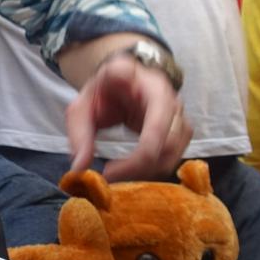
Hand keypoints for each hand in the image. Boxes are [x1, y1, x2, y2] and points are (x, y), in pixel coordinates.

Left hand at [65, 56, 189, 180]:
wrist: (117, 81)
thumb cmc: (102, 89)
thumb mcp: (82, 106)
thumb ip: (79, 133)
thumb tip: (80, 167)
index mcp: (150, 87)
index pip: (156, 129)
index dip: (136, 157)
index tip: (108, 171)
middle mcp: (172, 101)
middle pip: (169, 146)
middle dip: (139, 168)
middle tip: (110, 178)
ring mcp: (179, 116)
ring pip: (174, 154)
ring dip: (147, 172)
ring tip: (118, 175)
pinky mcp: (179, 131)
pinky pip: (173, 156)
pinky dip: (152, 169)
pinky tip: (130, 171)